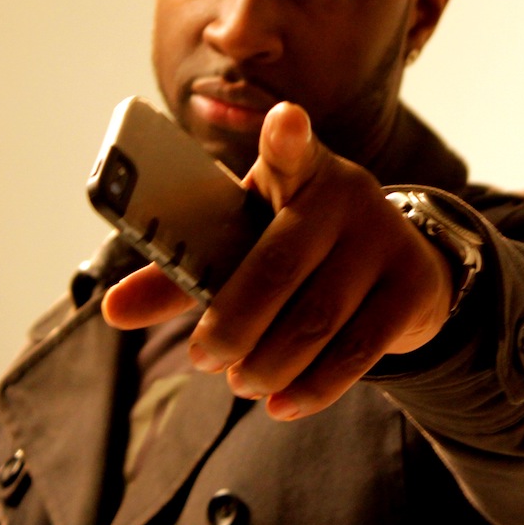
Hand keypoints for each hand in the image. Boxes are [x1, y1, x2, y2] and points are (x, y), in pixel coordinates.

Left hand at [102, 102, 453, 419]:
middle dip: (233, 324)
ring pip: (316, 319)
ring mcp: (384, 239)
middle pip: (280, 267)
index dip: (285, 137)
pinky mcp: (412, 286)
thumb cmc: (303, 251)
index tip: (284, 120)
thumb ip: (180, 276)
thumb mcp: (245, 245)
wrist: (401, 271)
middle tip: (203, 359)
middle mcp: (346, 195)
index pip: (288, 149)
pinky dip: (312, 387)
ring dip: (268, 364)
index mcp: (297, 171)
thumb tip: (111, 309)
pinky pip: (358, 351)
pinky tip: (282, 405)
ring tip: (242, 383)